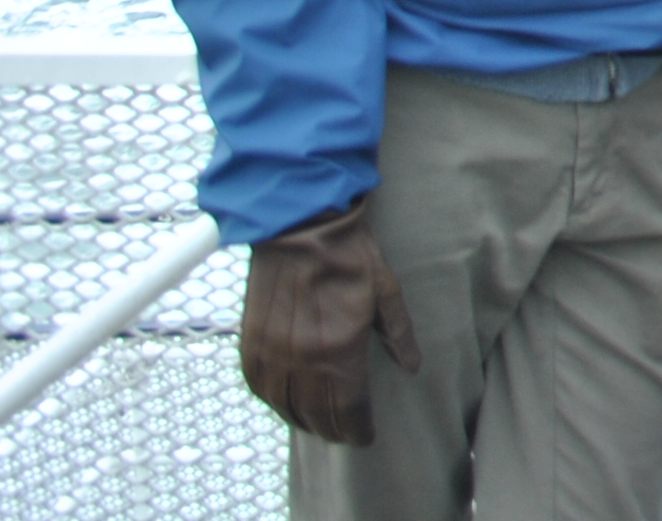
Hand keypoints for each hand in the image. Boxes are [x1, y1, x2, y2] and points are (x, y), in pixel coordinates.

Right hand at [239, 195, 422, 443]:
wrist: (300, 226)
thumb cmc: (350, 256)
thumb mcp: (387, 291)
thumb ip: (398, 334)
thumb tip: (411, 367)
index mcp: (339, 349)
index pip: (348, 409)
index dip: (358, 429)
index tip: (366, 436)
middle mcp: (302, 359)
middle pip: (317, 415)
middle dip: (334, 430)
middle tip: (347, 434)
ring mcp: (272, 353)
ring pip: (286, 408)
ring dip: (304, 422)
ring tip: (320, 425)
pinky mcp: (250, 343)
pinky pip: (260, 389)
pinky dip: (275, 403)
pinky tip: (288, 405)